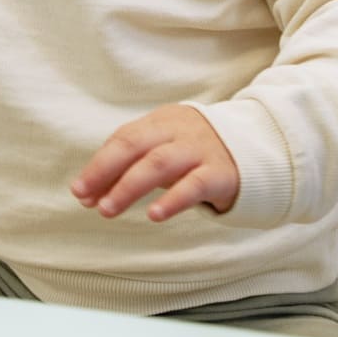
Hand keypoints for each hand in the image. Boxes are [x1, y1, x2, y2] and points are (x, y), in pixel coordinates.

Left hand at [72, 104, 239, 221]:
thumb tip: (89, 196)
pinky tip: (154, 215)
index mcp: (160, 121)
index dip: (99, 165)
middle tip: (86, 199)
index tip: (79, 191)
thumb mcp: (164, 152)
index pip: (122, 139)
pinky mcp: (222, 173)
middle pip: (134, 146)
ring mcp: (201, 150)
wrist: (258, 150)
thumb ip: (129, 169)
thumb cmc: (197, 154)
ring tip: (108, 209)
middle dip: (105, 172)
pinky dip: (172, 200)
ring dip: (129, 187)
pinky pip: (194, 185)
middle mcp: (178, 131)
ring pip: (159, 164)